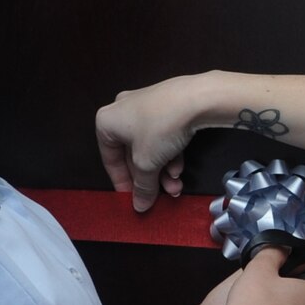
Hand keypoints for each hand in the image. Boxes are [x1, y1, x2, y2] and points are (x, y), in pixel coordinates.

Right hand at [95, 77, 202, 211]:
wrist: (197, 98)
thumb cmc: (160, 128)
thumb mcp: (147, 164)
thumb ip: (142, 187)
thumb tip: (140, 206)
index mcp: (107, 121)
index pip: (110, 159)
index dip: (122, 182)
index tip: (132, 199)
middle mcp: (123, 110)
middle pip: (132, 154)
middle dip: (148, 178)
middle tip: (158, 196)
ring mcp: (146, 106)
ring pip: (150, 147)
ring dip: (162, 170)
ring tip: (175, 187)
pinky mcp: (167, 105)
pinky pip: (163, 135)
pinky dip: (170, 154)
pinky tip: (180, 169)